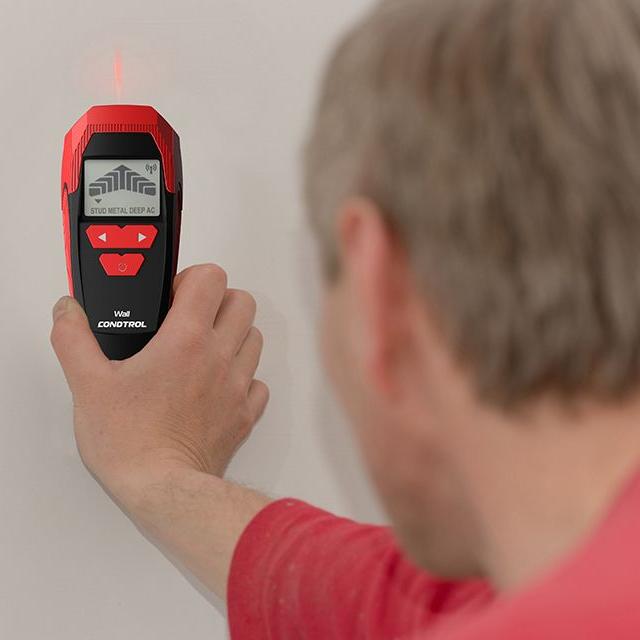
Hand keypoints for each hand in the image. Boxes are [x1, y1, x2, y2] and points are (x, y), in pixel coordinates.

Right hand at [50, 264, 268, 505]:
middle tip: (192, 318)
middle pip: (243, 302)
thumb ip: (74, 339)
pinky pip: (258, 382)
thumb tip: (67, 311)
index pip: (212, 278)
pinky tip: (216, 387)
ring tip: (203, 352)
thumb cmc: (130, 441)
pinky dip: (243, 378)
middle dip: (219, 302)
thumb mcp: (88, 385)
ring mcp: (238, 386)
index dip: (194, 278)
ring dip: (234, 336)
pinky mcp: (245, 414)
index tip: (174, 296)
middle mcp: (220, 357)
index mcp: (186, 339)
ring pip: (254, 338)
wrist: (163, 489)